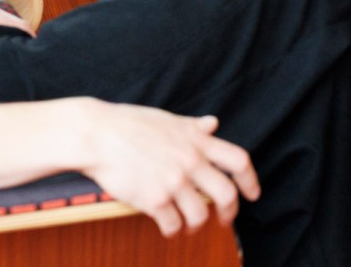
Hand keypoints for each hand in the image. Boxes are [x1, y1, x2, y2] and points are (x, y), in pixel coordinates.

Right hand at [78, 103, 258, 236]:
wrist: (96, 135)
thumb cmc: (128, 124)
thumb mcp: (167, 119)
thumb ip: (193, 126)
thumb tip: (213, 124)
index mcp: (196, 140)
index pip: (238, 160)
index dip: (250, 180)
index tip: (253, 193)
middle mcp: (190, 161)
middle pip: (227, 195)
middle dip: (230, 213)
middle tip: (225, 219)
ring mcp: (173, 182)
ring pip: (199, 215)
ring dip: (196, 225)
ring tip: (188, 225)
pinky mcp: (153, 200)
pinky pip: (172, 225)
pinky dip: (173, 230)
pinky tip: (168, 227)